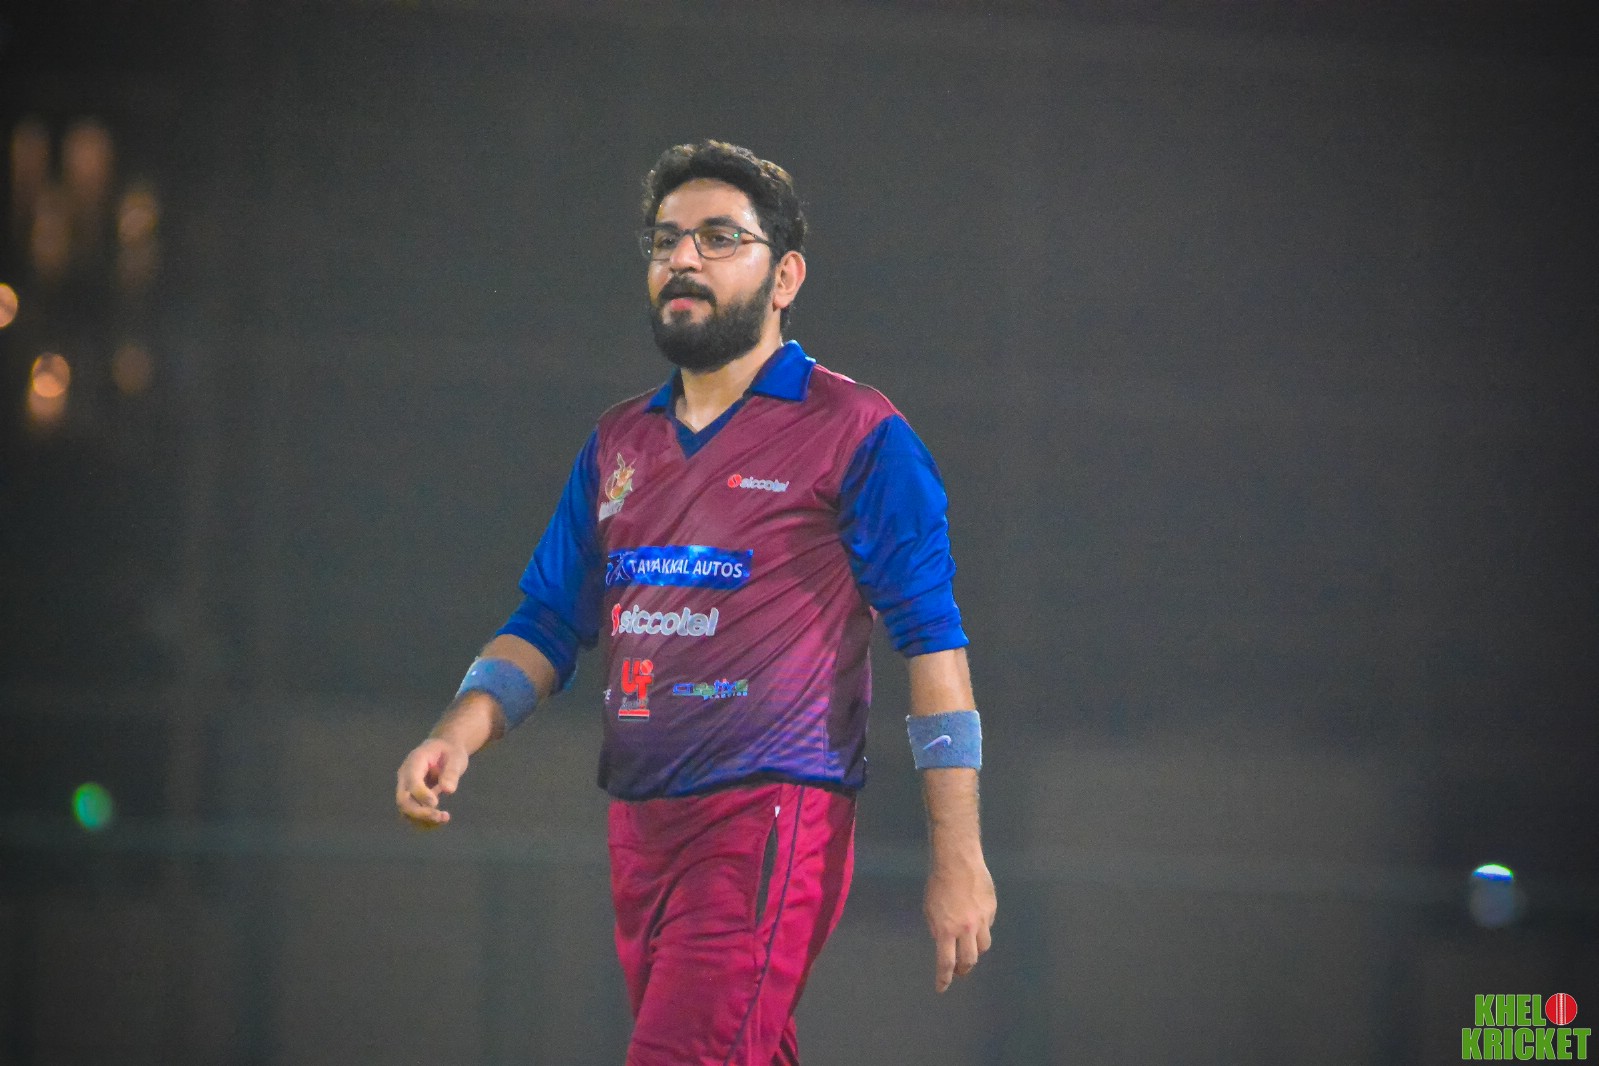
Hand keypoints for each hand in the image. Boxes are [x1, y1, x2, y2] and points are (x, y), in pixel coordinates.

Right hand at [395, 737, 468, 827]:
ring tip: (444, 818)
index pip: (411, 782)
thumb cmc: (450, 752)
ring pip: (405, 811)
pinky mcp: (412, 799)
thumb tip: (448, 790)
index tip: (436, 803)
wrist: (444, 750)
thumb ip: (451, 772)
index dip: (421, 795)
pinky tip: (441, 820)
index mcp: (414, 762)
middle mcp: (405, 777)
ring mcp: (406, 789)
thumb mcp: (456, 757)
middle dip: (419, 812)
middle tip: (440, 816)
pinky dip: (425, 822)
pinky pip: (412, 815)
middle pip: (403, 800)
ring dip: (423, 820)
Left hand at [924, 848, 995, 992]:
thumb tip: (943, 944)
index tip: (941, 988)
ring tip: (969, 947)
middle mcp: (966, 928)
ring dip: (975, 950)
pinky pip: (987, 925)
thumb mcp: (930, 910)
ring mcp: (981, 919)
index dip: (944, 978)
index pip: (946, 963)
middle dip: (964, 968)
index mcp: (946, 929)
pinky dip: (981, 928)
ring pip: (983, 946)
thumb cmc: (938, 884)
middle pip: (970, 960)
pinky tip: (974, 919)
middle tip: (960, 970)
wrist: (958, 860)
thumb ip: (937, 929)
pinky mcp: (991, 909)